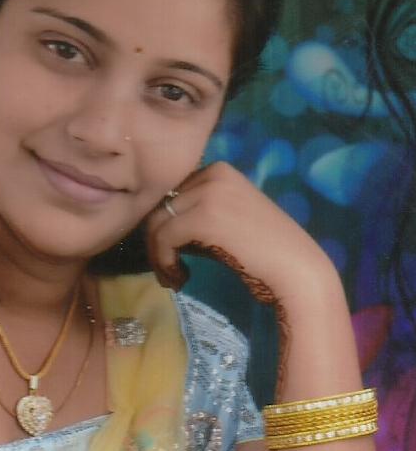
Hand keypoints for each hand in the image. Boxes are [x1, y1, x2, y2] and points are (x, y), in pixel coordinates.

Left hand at [145, 161, 334, 308]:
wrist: (296, 270)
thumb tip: (154, 228)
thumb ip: (196, 216)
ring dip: (158, 256)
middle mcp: (213, 173)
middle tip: (169, 271)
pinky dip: (164, 262)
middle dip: (157, 242)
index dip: (164, 226)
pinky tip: (180, 279)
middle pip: (159, 207)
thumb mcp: (226, 223)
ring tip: (172, 279)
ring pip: (156, 223)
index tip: (173, 254)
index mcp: (219, 171)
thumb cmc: (264, 253)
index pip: (171, 195)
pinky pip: (163, 238)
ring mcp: (208, 193)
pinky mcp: (202, 217)